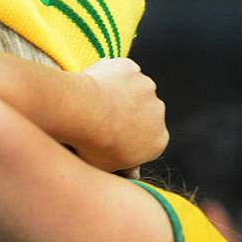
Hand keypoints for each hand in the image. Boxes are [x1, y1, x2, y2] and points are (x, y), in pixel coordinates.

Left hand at [78, 58, 167, 172]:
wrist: (82, 112)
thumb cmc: (91, 144)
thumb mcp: (105, 167)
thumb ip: (120, 167)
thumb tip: (130, 173)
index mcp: (158, 140)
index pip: (147, 140)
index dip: (128, 139)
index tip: (110, 137)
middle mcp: (159, 112)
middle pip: (143, 113)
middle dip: (126, 114)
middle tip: (98, 118)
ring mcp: (146, 87)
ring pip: (132, 89)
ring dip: (118, 93)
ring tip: (92, 101)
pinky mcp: (131, 68)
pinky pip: (119, 71)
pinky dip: (108, 75)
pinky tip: (92, 83)